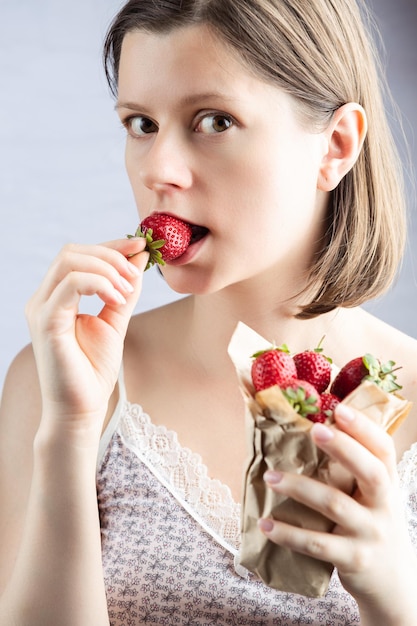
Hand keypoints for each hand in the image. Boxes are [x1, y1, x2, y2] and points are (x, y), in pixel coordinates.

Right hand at [26, 237, 147, 431]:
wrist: (81, 408)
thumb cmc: (93, 370)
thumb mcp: (115, 321)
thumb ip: (125, 290)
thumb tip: (140, 257)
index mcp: (57, 297)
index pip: (80, 255)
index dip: (111, 245)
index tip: (140, 245)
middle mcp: (44, 298)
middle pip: (73, 251)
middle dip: (111, 255)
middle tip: (136, 274)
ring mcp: (41, 309)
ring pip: (70, 261)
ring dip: (107, 269)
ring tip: (127, 291)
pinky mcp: (46, 322)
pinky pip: (69, 284)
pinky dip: (99, 284)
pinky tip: (117, 300)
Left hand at [259, 404, 416, 616]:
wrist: (394, 586)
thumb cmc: (373, 528)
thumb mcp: (374, 499)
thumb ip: (353, 473)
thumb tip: (314, 431)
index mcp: (387, 485)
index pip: (384, 450)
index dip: (364, 428)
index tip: (340, 409)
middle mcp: (384, 506)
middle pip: (370, 472)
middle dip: (343, 448)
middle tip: (314, 430)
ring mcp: (370, 534)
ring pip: (335, 505)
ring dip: (299, 488)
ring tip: (270, 476)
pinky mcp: (354, 560)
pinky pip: (318, 544)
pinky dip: (290, 534)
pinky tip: (267, 525)